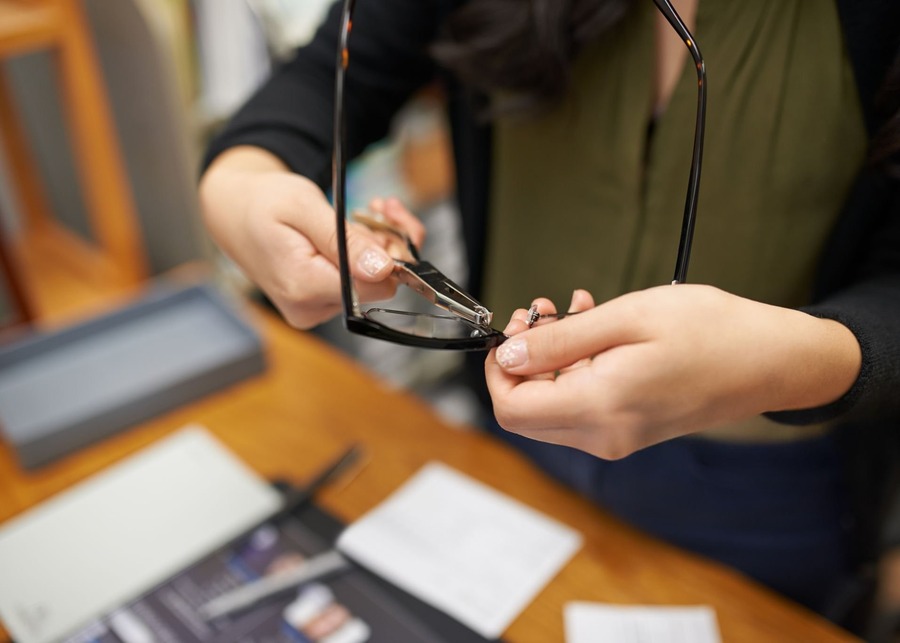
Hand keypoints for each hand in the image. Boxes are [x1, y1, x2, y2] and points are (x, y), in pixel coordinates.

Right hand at [199, 147, 424, 327]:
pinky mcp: (318, 303)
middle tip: (378, 208)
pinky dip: (363, 256)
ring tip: (359, 215)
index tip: (385, 218)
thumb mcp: (304, 206)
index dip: (392, 253)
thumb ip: (345, 241)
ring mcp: (313, 309)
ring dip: (375, 246)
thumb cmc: (262, 202)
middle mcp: (309, 308)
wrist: (233, 211)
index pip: (376, 286)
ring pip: (371, 283)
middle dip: (386, 245)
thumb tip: (382, 269)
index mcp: (304, 286)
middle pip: (378, 286)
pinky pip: (356, 283)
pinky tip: (354, 232)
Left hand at [485, 284, 860, 458]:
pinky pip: (582, 406)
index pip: (511, 408)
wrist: (772, 360)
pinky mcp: (630, 431)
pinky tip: (595, 329)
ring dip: (551, 359)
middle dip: (522, 361)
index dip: (498, 369)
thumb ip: (560, 342)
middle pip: (526, 412)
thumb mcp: (627, 319)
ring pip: (552, 407)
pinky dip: (575, 369)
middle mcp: (604, 436)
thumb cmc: (711, 331)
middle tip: (542, 312)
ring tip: (574, 310)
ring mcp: (618, 438)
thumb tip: (509, 356)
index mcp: (600, 408)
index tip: (512, 330)